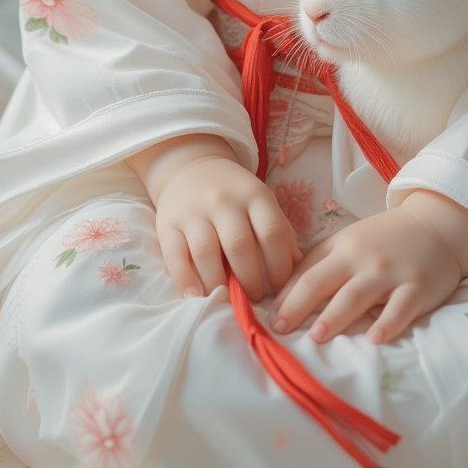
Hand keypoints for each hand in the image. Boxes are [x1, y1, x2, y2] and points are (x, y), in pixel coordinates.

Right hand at [155, 154, 301, 301]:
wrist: (191, 167)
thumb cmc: (234, 193)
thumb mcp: (261, 201)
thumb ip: (280, 230)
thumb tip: (299, 266)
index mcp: (253, 194)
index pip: (272, 233)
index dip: (280, 266)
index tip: (280, 288)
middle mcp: (223, 200)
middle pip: (240, 246)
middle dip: (251, 281)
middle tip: (255, 298)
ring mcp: (193, 211)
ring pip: (207, 253)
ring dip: (220, 284)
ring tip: (228, 300)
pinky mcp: (167, 224)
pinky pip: (175, 257)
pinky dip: (185, 281)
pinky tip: (196, 296)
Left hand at [268, 203, 463, 345]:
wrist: (436, 226)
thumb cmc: (384, 239)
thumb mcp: (349, 241)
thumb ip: (319, 263)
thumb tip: (282, 293)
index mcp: (342, 248)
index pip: (307, 272)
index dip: (285, 296)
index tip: (266, 319)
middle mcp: (363, 259)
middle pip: (325, 282)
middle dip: (299, 305)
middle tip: (280, 329)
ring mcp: (391, 273)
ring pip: (358, 296)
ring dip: (336, 316)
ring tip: (316, 336)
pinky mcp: (418, 288)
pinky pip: (400, 308)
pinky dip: (387, 323)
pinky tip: (375, 339)